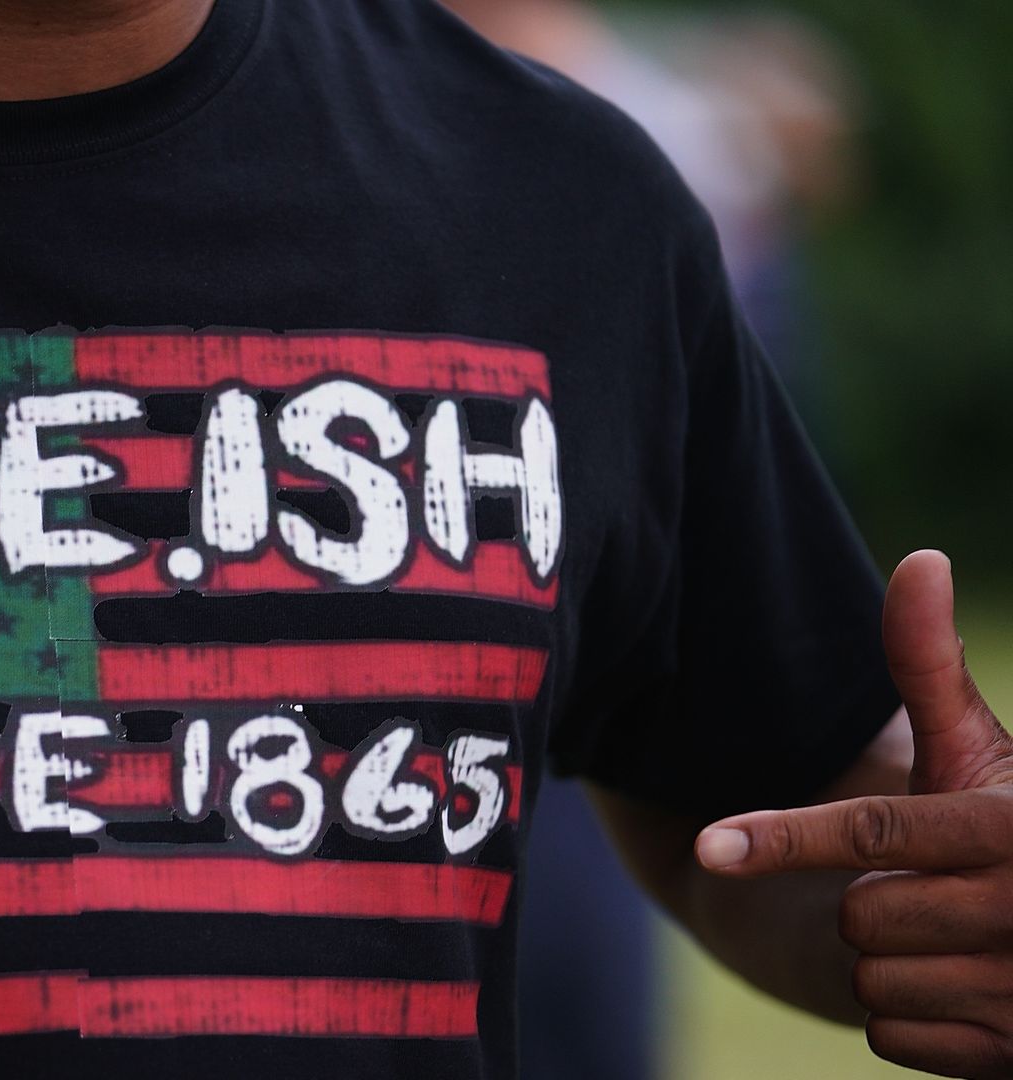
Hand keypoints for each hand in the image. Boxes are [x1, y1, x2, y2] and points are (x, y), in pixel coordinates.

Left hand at [697, 551, 1012, 1077]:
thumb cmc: (1008, 825)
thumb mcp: (978, 752)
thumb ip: (933, 667)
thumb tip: (919, 555)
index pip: (876, 834)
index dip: (784, 838)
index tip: (709, 846)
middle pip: (862, 915)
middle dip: (874, 904)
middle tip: (935, 890)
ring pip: (876, 982)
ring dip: (894, 965)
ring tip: (958, 941)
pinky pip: (897, 1038)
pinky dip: (914, 1021)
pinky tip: (965, 993)